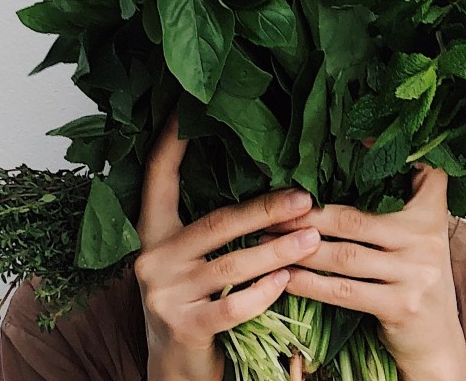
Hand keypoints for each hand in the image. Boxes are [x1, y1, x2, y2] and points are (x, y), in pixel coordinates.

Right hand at [134, 110, 323, 380]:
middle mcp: (152, 260)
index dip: (170, 143)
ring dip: (277, 250)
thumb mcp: (192, 265)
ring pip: (231, 264)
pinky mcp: (183, 327)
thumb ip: (213, 232)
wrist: (175, 373)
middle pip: (216, 222)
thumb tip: (272, 190)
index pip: (157, 178)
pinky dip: (264, 292)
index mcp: (153, 235)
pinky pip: (232, 305)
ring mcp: (165, 295)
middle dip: (265, 208)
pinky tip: (288, 280)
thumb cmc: (195, 308)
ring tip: (313, 240)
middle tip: (306, 198)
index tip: (187, 110)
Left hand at [265, 163, 465, 380]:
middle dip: (307, 215)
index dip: (385, 155)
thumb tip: (360, 153)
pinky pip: (343, 291)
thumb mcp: (421, 238)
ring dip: (299, 249)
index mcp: (431, 216)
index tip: (352, 137)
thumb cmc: (417, 281)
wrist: (438, 342)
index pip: (420, 175)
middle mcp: (426, 241)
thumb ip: (402, 202)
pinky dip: (310, 284)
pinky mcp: (400, 306)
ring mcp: (415, 274)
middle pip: (354, 219)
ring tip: (266, 242)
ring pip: (344, 256)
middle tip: (271, 211)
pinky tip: (285, 277)